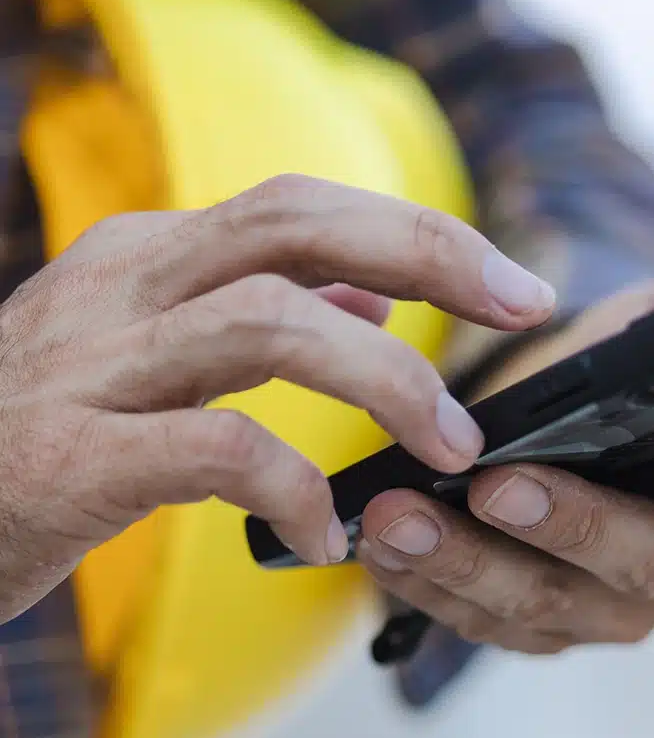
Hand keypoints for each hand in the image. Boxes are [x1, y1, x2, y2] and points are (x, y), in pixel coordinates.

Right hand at [0, 174, 554, 620]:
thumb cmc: (48, 429)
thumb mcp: (157, 344)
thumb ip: (263, 305)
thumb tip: (371, 286)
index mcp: (154, 257)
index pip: (307, 208)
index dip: (422, 234)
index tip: (512, 283)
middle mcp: (125, 287)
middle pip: (296, 226)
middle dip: (430, 255)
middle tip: (521, 308)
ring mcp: (91, 365)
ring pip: (267, 322)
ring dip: (383, 380)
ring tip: (448, 445)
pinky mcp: (69, 456)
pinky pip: (212, 449)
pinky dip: (291, 485)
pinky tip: (325, 530)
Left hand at [357, 276, 653, 653]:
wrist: (568, 437)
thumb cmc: (617, 375)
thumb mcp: (647, 329)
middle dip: (577, 524)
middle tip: (505, 484)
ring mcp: (628, 604)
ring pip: (558, 606)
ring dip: (472, 564)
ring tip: (399, 517)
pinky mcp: (556, 627)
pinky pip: (495, 624)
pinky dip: (433, 585)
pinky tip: (383, 546)